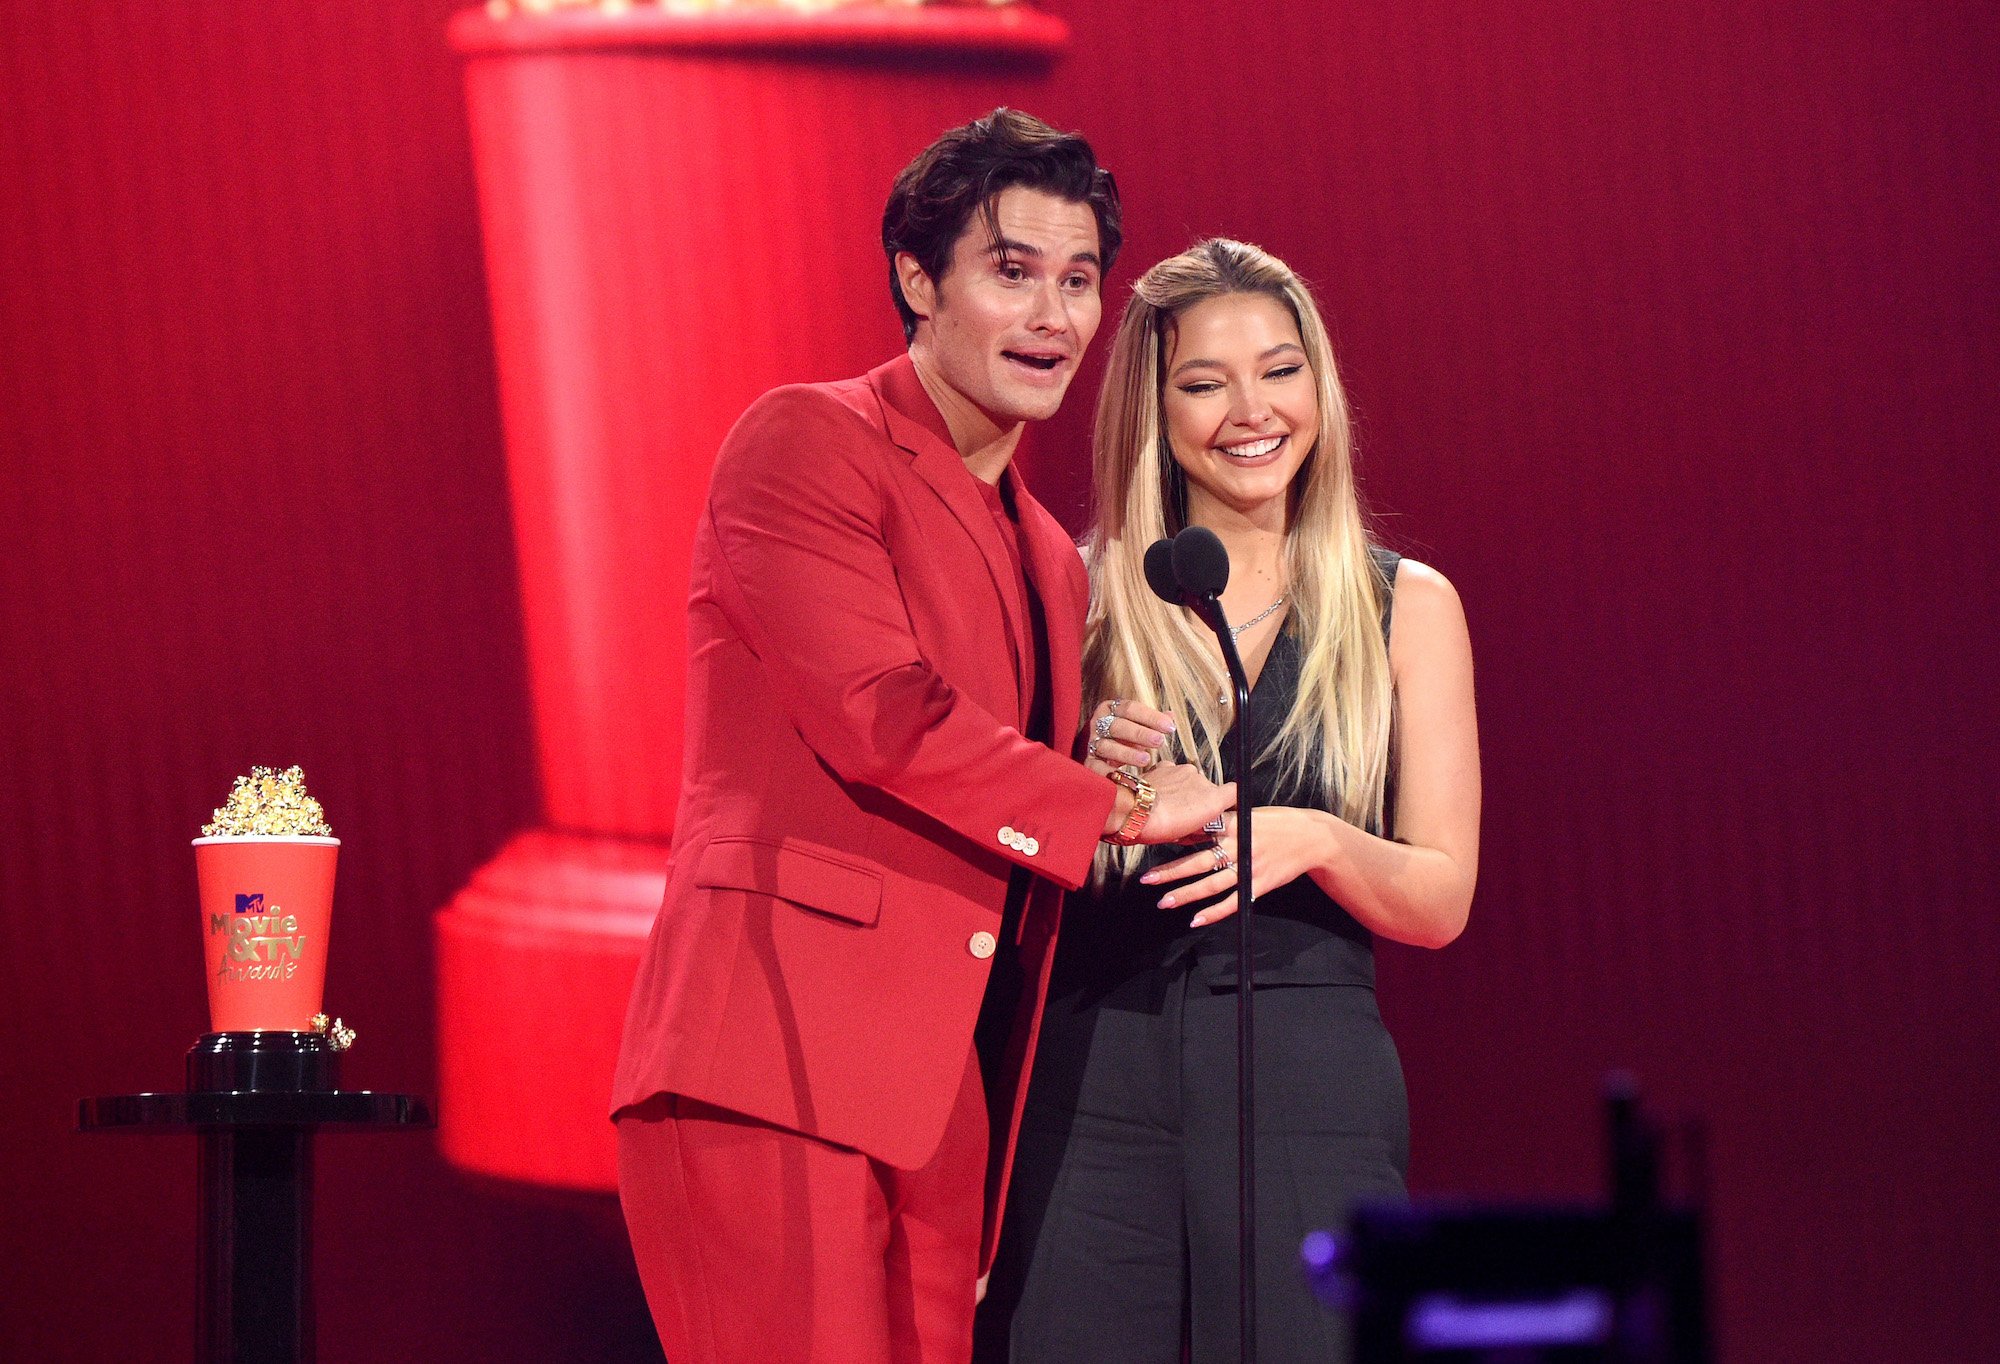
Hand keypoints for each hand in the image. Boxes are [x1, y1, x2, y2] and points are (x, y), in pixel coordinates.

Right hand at [1082, 698, 1174, 774]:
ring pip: (1108, 746)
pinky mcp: (1088, 763)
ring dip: (1127, 753)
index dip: (1151, 717)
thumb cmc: (1122, 736)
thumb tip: (1171, 717)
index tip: (1170, 727)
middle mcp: (1098, 723)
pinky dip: (1110, 772)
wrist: (1097, 753)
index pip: (1130, 708)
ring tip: (1146, 759)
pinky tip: (1126, 776)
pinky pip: (1097, 768)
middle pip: (1119, 726)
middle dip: (1140, 734)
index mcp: (1111, 709)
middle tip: (1160, 741)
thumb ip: (1152, 721)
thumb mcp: (1136, 725)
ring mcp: (1091, 743)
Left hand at [1132, 764, 1235, 845]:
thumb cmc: (1162, 828)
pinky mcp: (1166, 766)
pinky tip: (1160, 794)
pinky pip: (1172, 772)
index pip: (1234, 792)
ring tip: (1169, 805)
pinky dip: (1168, 781)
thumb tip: (1205, 826)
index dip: (1230, 799)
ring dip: (1183, 790)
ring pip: (1189, 780)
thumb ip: (1203, 826)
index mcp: (1214, 798)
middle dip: (1199, 800)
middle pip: (1207, 788)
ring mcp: (1183, 770)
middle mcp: (1202, 779)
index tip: (1223, 808)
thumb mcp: (1188, 836)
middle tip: (1185, 815)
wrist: (1134, 812)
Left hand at [1140, 807, 1324, 925]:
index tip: (1155, 843)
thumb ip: (1224, 820)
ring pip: (1212, 884)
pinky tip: (1196, 920)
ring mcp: (1250, 867)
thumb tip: (1194, 827)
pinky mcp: (1260, 884)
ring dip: (1186, 894)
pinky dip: (1214, 912)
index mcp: (1235, 824)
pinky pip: (1234, 902)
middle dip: (1171, 871)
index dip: (1176, 839)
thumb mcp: (1249, 813)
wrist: (1313, 837)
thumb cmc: (1278, 822)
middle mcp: (1239, 845)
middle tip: (1147, 879)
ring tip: (1164, 902)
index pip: (1200, 832)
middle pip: (1199, 861)